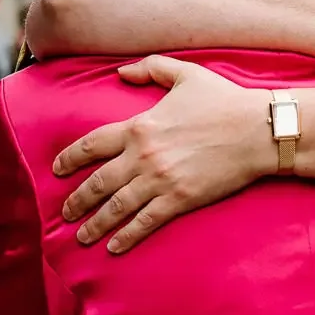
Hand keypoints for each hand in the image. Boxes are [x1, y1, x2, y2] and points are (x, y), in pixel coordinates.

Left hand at [53, 56, 273, 251]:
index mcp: (139, 126)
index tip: (57, 169)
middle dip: (76, 201)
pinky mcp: (180, 199)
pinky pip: (146, 222)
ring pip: (116, 207)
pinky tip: (114, 247)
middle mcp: (143, 156)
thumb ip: (150, 68)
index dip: (70, 158)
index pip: (92, 145)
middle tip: (64, 213)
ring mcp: (161, 180)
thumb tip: (121, 71)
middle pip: (98, 183)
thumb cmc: (224, 100)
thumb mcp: (185, 74)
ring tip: (82, 237)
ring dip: (95, 224)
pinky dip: (127, 236)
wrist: (258, 130)